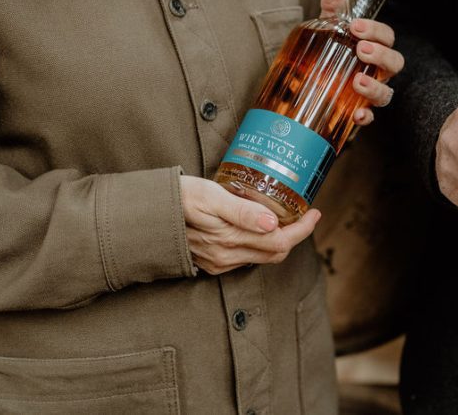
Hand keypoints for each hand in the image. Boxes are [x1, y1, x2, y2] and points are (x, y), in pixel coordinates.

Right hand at [180, 176, 320, 274]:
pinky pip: (246, 257)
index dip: (303, 229)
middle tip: (305, 213)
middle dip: (296, 234)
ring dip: (279, 240)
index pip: (280, 242)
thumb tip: (273, 222)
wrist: (142, 216)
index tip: (314, 211)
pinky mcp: (210, 262)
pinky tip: (261, 226)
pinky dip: (260, 244)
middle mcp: (227, 257)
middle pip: (276, 252)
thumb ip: (242, 210)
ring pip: (262, 257)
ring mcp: (218, 262)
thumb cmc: (177, 197)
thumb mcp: (209, 195)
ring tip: (287, 217)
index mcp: (230, 240)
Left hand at [320, 0, 403, 125]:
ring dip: (375, 87)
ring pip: (386, 93)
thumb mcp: (329, 29)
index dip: (376, 31)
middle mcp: (378, 71)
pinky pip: (370, 118)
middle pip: (395, 63)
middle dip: (381, 56)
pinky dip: (365, 117)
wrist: (311, 84)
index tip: (355, 27)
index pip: (387, 37)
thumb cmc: (328, 52)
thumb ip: (332, 11)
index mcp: (375, 48)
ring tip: (358, 81)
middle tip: (361, 50)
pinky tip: (356, 115)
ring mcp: (371, 93)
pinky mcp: (359, 112)